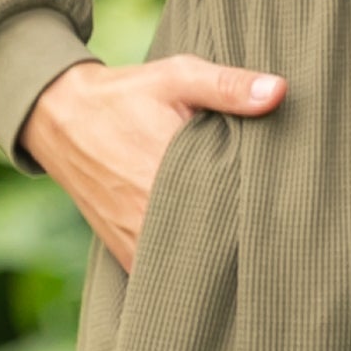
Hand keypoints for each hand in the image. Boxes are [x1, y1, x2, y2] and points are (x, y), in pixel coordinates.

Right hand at [19, 55, 287, 273]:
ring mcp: (136, 238)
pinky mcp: (125, 250)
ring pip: (191, 264)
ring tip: (250, 240)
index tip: (289, 202)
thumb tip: (280, 91)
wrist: (62, 118)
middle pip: (217, 241)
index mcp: (171, 170)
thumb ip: (228, 86)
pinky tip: (213, 252)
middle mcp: (152, 213)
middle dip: (246, 234)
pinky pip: (163, 274)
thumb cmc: (127, 95)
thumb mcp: (178, 77)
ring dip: (217, 254)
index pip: (233, 205)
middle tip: (279, 224)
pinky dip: (188, 267)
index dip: (264, 208)